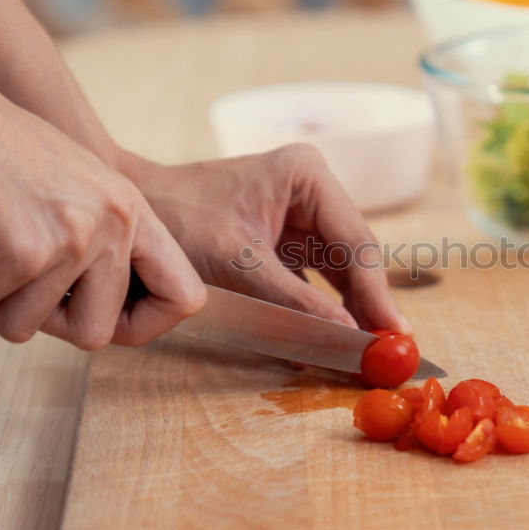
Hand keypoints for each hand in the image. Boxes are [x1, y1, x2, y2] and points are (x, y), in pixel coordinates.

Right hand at [0, 56, 205, 349]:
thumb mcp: (76, 190)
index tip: (109, 322)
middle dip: (44, 320)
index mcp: (133, 211)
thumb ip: (103, 244)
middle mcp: (113, 224)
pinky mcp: (21, 253)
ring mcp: (71, 239)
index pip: (185, 296)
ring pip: (24, 327)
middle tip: (12, 278)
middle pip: (95, 334)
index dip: (145, 325)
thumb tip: (117, 320)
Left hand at [121, 144, 409, 332]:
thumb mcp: (238, 264)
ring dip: (348, 311)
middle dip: (368, 304)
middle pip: (354, 257)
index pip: (356, 242)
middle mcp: (313, 191)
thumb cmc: (177, 220)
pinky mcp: (286, 242)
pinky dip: (320, 310)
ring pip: (339, 271)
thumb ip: (295, 301)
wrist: (133, 211)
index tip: (395, 332)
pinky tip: (329, 342)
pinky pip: (314, 280)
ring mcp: (301, 216)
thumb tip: (346, 334)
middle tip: (388, 350)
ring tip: (366, 353)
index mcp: (307, 176)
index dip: (377, 292)